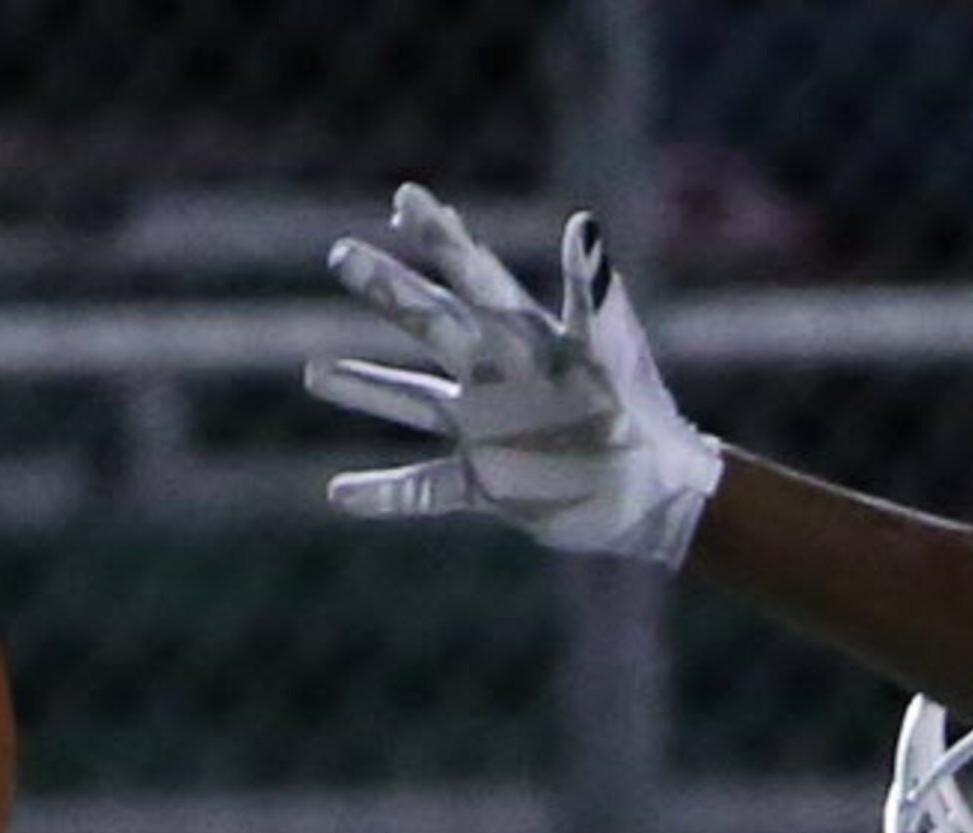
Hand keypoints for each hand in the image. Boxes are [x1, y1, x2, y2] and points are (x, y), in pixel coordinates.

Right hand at [306, 183, 722, 565]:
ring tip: (315, 372)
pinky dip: (383, 493)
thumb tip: (583, 223)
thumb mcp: (612, 351)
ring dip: (366, 386)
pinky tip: (339, 494)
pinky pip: (423, 487)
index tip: (408, 197)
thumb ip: (592, 291)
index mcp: (526, 340)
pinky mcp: (486, 484)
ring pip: (412, 402)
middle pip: (431, 325)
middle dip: (388, 290)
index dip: (444, 237)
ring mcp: (485, 430)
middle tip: (341, 254)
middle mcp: (496, 377)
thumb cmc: (642, 411)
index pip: (477, 278)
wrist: (657, 491)